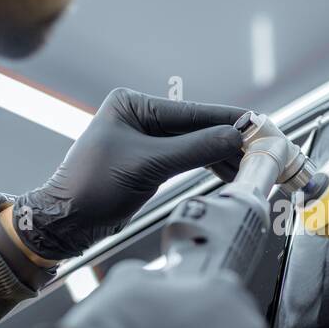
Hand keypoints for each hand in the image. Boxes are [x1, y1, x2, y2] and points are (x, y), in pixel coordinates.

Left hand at [14, 88, 245, 260]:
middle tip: (262, 149)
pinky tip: (228, 172)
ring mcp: (145, 141)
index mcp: (134, 105)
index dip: (228, 119)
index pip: (192, 112)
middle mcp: (140, 117)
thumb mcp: (148, 165)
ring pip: (195, 145)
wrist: (66, 222)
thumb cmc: (94, 188)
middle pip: (197, 127)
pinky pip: (187, 160)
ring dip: (222, 156)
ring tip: (251, 165)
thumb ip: (194, 149)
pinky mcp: (149, 163)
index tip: (259, 124)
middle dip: (229, 140)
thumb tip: (235, 136)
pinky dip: (208, 166)